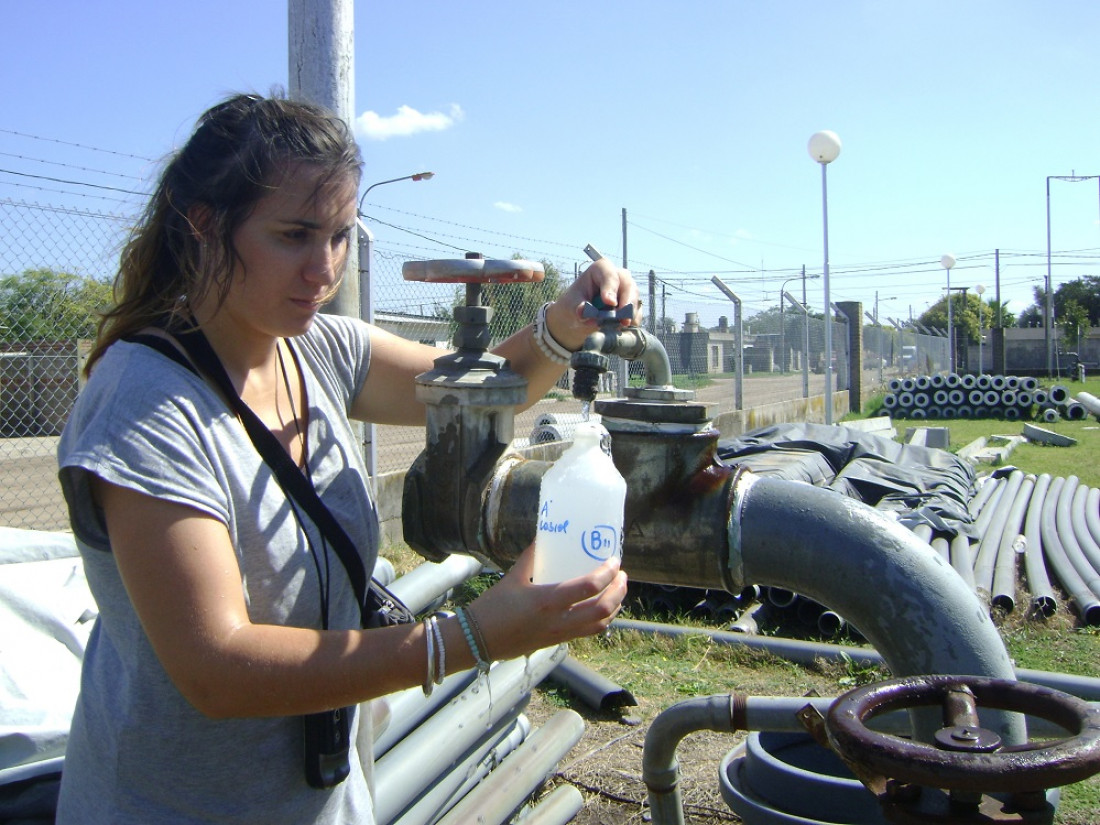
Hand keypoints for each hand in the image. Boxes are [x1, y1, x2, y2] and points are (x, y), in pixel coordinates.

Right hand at [467, 544, 627, 661]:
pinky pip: (588, 632)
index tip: (613, 560)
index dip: (607, 573)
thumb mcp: (513, 577)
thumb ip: (532, 556)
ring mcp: (560, 634)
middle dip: (619, 591)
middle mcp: (559, 620)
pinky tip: (600, 607)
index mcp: (548, 600)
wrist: (477, 640)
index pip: (589, 587)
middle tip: (622, 576)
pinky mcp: (557, 641)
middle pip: (603, 609)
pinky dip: (601, 619)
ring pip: (600, 624)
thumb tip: (544, 536)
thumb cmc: (493, 607)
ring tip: (617, 591)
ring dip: (614, 607)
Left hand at [545, 257, 639, 350]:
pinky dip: (631, 323)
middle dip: (627, 303)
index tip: (609, 302)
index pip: (609, 274)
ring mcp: (628, 290)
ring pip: (635, 300)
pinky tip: (620, 329)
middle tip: (622, 319)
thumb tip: (583, 312)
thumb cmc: (576, 303)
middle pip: (628, 286)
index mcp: (601, 269)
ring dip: (629, 315)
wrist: (581, 314)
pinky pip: (637, 314)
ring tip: (618, 326)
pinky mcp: (633, 305)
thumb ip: (578, 307)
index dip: (610, 288)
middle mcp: (618, 277)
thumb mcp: (572, 304)